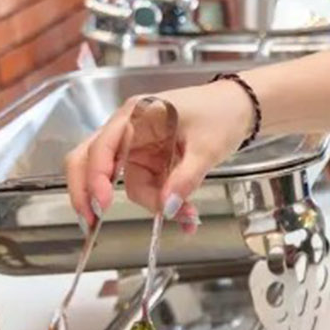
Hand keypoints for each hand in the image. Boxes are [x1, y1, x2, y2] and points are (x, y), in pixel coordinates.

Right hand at [64, 83, 255, 226]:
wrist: (240, 108)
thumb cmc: (221, 114)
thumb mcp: (206, 148)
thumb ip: (184, 179)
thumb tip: (165, 208)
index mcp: (137, 115)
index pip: (102, 146)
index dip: (96, 177)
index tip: (103, 204)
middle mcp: (130, 128)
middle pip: (91, 160)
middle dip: (89, 192)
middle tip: (92, 222)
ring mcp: (138, 145)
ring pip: (126, 181)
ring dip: (149, 203)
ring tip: (186, 217)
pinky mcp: (150, 159)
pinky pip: (146, 184)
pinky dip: (160, 201)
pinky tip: (185, 215)